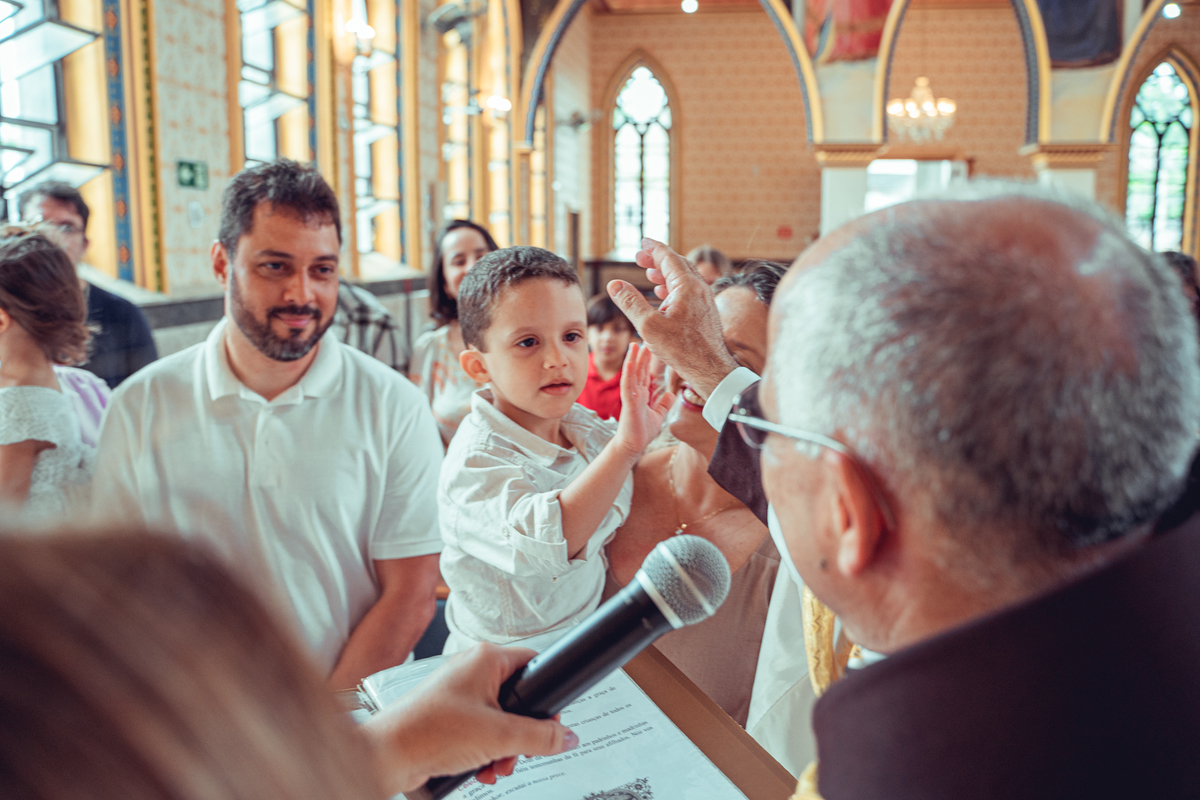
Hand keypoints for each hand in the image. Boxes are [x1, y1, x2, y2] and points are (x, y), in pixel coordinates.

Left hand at [364, 643, 578, 794]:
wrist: (387, 754)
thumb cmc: (430, 731)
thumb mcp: (498, 736)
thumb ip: (540, 737)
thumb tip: (566, 736)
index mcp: (486, 659)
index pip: (533, 665)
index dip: (546, 695)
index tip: (551, 722)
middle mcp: (472, 671)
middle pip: (518, 700)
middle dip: (521, 735)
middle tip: (518, 751)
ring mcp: (458, 693)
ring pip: (499, 720)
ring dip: (503, 749)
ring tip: (495, 765)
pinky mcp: (448, 715)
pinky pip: (480, 731)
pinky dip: (485, 752)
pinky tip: (480, 769)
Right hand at [607, 238, 737, 399]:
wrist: (710, 369)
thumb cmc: (682, 350)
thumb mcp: (648, 326)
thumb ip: (630, 302)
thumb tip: (614, 284)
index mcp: (687, 286)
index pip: (668, 257)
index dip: (653, 248)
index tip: (642, 243)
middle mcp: (699, 288)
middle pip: (677, 264)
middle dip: (658, 259)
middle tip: (640, 258)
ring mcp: (705, 300)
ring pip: (685, 278)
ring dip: (666, 273)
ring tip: (649, 276)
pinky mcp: (706, 311)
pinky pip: (689, 291)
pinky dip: (674, 287)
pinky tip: (664, 295)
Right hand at [615, 341, 675, 457]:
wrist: (633, 446)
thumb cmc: (642, 432)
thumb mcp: (658, 415)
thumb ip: (663, 404)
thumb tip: (672, 394)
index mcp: (642, 394)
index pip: (645, 373)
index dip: (648, 361)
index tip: (652, 347)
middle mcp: (635, 392)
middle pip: (639, 369)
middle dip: (642, 355)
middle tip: (646, 338)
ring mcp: (631, 396)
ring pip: (631, 373)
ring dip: (633, 359)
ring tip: (635, 344)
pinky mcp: (628, 402)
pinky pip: (627, 384)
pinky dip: (628, 372)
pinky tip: (630, 362)